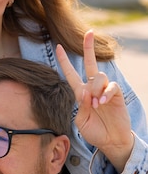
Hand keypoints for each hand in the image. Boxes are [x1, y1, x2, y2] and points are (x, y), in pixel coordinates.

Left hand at [56, 30, 132, 172]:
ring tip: (95, 105)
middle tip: (88, 33)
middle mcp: (92, 87)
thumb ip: (80, 105)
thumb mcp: (80, 120)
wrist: (110, 141)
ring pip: (99, 76)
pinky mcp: (117, 94)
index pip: (70, 73)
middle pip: (90, 63)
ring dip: (95, 89)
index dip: (63, 61)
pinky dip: (105, 93)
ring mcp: (105, 90)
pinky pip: (111, 86)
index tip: (57, 47)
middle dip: (88, 48)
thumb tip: (85, 91)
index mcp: (80, 93)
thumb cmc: (94, 131)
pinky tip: (102, 103)